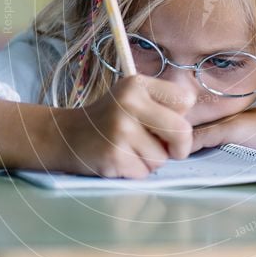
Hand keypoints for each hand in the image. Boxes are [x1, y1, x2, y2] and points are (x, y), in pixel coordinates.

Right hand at [52, 74, 193, 178]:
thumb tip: (189, 134)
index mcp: (138, 84)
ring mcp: (120, 129)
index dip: (181, 117)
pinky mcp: (113, 154)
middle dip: (178, 146)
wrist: (66, 136)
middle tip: (165, 148)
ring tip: (129, 149)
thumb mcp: (133, 99)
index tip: (167, 123)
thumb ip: (163, 108)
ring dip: (150, 161)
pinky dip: (135, 171)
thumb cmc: (110, 120)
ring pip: (162, 158)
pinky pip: (144, 172)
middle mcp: (129, 102)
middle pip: (182, 131)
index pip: (185, 100)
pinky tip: (118, 158)